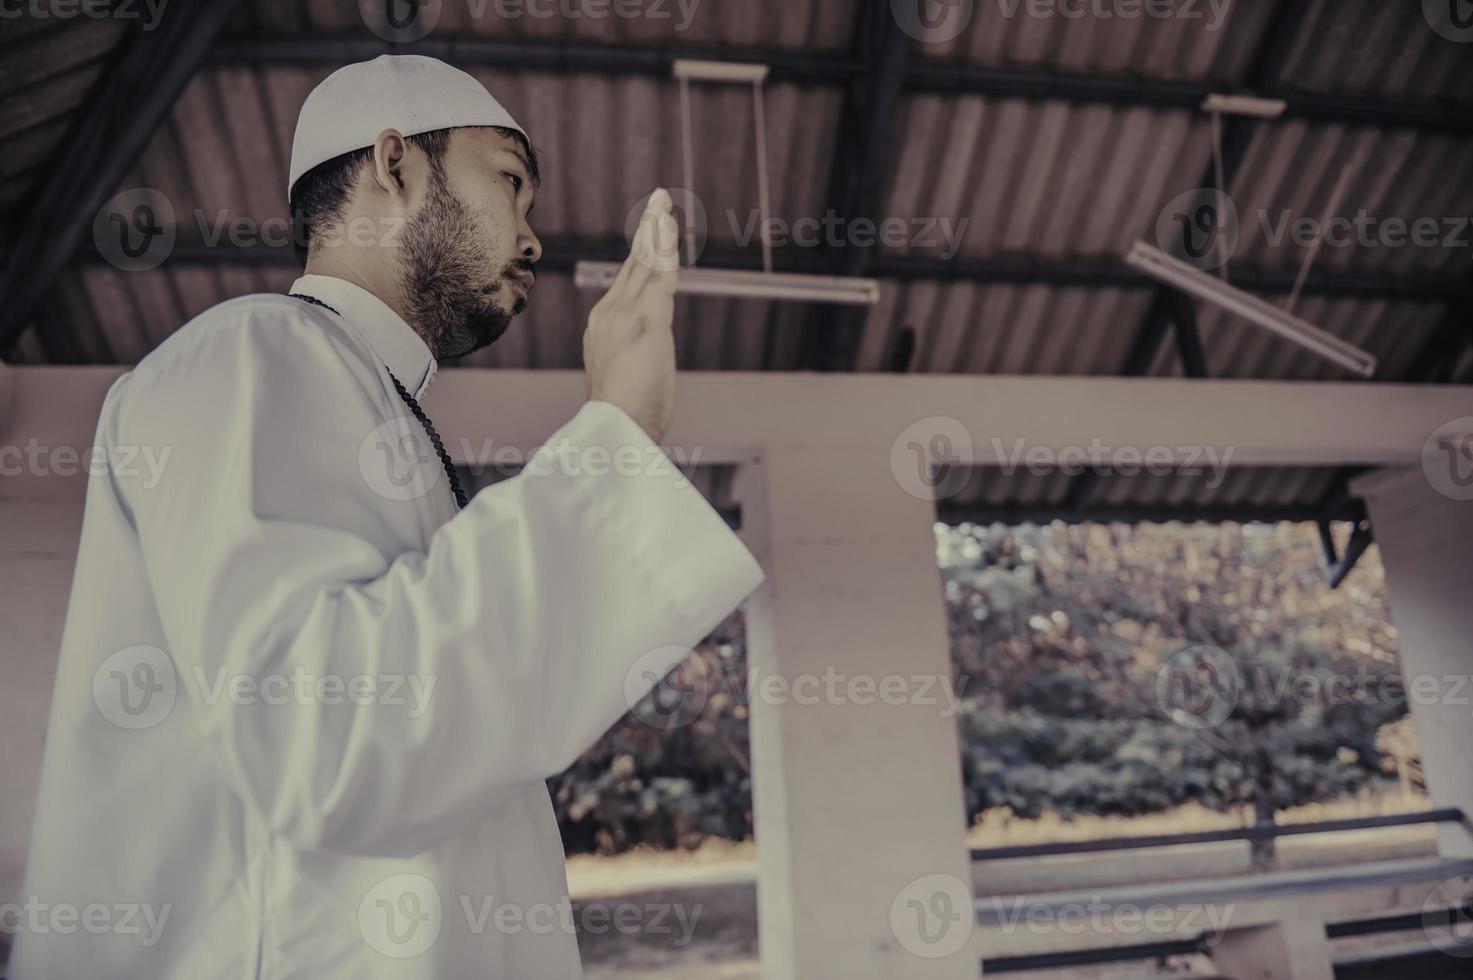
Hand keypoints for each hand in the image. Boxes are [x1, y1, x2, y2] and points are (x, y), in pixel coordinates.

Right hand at [583, 188, 679, 443]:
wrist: (614, 430)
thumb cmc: (624, 415)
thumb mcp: (623, 376)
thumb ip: (631, 355)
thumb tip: (641, 356)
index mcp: (603, 325)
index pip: (627, 280)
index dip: (641, 253)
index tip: (652, 230)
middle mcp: (609, 313)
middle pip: (634, 262)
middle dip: (648, 229)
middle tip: (660, 200)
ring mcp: (626, 315)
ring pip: (645, 262)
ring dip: (657, 230)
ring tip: (665, 202)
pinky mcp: (647, 321)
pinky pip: (660, 276)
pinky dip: (666, 249)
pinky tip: (670, 228)